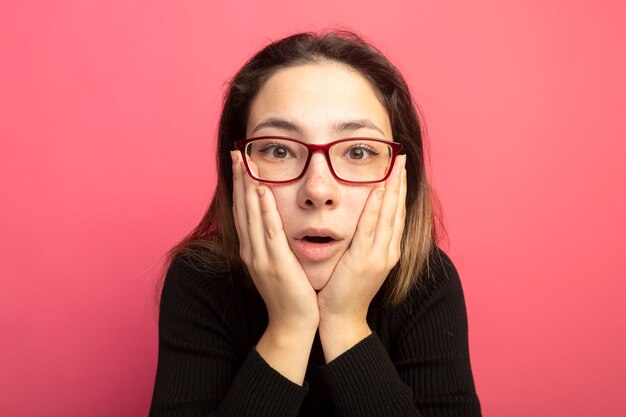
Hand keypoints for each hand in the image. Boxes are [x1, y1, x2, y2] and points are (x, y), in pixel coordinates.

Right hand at [231, 151, 318, 332]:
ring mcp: (260, 256)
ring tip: (245, 162)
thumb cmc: (289, 294)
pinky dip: (264, 210)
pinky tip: (261, 191)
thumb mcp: (276, 264)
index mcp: (251, 249)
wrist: (292, 324)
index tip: (240, 163)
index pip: (243, 211)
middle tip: (236, 153)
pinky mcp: (275, 263)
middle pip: (242, 208)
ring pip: (251, 215)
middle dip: (239, 179)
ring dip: (247, 187)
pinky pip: (269, 231)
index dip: (240, 186)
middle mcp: (250, 250)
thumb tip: (275, 224)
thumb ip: (273, 243)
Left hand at [317, 155, 406, 360]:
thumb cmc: (345, 290)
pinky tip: (380, 190)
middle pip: (398, 210)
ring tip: (396, 166)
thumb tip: (361, 223)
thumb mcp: (358, 262)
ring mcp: (380, 256)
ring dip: (393, 189)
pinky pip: (372, 228)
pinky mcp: (366, 260)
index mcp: (387, 251)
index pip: (396, 213)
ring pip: (389, 215)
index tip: (399, 169)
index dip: (399, 190)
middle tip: (403, 158)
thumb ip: (363, 242)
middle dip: (401, 183)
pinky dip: (377, 208)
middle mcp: (389, 251)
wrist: (341, 318)